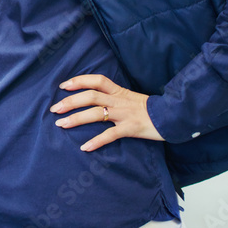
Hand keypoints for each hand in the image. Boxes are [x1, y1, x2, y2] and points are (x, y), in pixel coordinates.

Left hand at [50, 74, 164, 150]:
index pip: (96, 80)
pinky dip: (96, 141)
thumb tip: (93, 99)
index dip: (78, 81)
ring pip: (95, 113)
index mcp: (118, 91)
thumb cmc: (148, 109)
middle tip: (54, 109)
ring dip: (76, 119)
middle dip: (70, 102)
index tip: (63, 86)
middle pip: (90, 96)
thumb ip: (113, 97)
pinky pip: (110, 135)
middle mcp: (118, 100)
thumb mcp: (129, 97)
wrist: (173, 116)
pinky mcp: (131, 128)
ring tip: (61, 125)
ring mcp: (124, 114)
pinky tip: (85, 147)